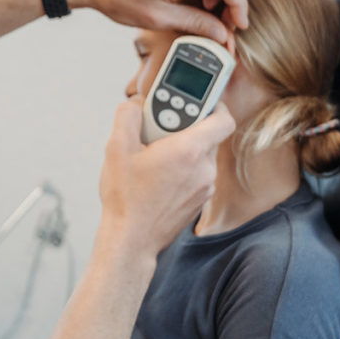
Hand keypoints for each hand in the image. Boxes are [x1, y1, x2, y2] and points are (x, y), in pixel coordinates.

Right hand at [98, 96, 234, 254]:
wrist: (132, 240)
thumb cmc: (126, 199)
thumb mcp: (116, 148)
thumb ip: (128, 115)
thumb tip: (137, 103)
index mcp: (189, 150)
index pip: (222, 117)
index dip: (213, 103)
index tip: (196, 98)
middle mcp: (204, 169)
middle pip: (207, 134)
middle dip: (184, 126)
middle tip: (158, 128)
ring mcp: (205, 187)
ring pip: (201, 155)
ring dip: (182, 148)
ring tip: (153, 154)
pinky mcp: (200, 200)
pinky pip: (197, 173)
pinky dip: (183, 168)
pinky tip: (157, 174)